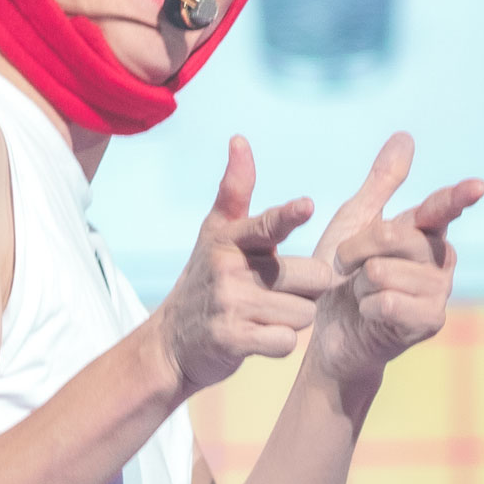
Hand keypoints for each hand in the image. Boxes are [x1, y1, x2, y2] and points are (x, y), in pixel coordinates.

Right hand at [155, 136, 333, 393]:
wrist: (171, 341)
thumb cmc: (207, 279)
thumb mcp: (215, 232)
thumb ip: (234, 189)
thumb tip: (239, 138)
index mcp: (231, 238)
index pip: (267, 224)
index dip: (288, 215)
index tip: (305, 206)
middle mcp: (229, 268)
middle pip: (312, 278)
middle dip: (306, 291)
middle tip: (278, 292)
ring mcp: (230, 305)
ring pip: (304, 314)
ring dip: (293, 320)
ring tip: (264, 316)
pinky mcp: (232, 340)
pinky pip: (286, 342)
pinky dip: (280, 344)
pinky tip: (258, 338)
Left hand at [305, 133, 483, 392]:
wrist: (328, 333)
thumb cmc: (342, 276)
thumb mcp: (354, 223)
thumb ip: (382, 183)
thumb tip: (406, 136)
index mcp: (425, 231)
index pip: (441, 207)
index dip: (457, 197)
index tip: (476, 187)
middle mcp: (439, 258)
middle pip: (393, 235)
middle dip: (355, 250)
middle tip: (347, 268)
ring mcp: (439, 291)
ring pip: (384, 271)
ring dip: (359, 285)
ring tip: (363, 295)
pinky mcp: (430, 321)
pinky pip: (388, 302)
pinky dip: (366, 308)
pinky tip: (370, 315)